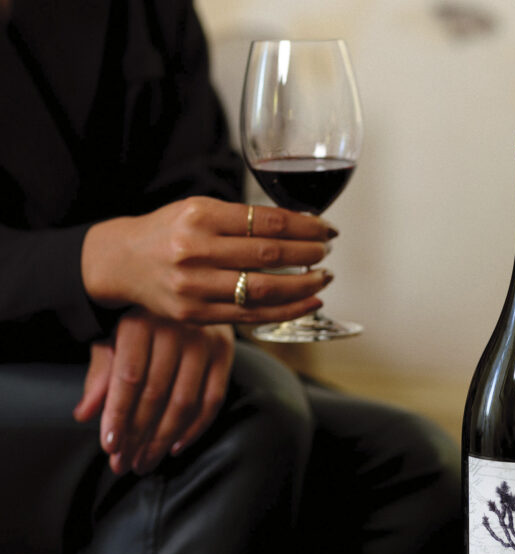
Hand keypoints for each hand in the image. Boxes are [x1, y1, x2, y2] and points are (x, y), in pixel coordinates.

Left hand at [73, 311, 235, 475]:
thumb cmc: (144, 321)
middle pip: (155, 394)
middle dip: (138, 435)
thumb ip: (100, 375)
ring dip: (163, 439)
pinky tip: (176, 446)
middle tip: (125, 464)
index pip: (127, 379)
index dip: (118, 415)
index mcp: (138, 323)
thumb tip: (84, 415)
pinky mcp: (226, 354)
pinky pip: (212, 400)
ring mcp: (204, 342)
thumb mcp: (114, 340)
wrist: (188, 289)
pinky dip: (195, 428)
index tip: (109, 446)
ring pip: (184, 402)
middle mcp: (174, 330)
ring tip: (146, 462)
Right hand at [80, 196, 334, 326]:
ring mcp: (194, 286)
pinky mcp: (196, 314)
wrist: (120, 262)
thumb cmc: (168, 233)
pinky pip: (252, 316)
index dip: (305, 226)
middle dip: (308, 253)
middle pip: (268, 255)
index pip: (266, 221)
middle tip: (327, 251)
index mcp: (199, 216)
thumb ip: (241, 218)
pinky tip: (310, 302)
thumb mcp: (198, 210)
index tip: (326, 228)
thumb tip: (300, 223)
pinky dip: (288, 311)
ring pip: (264, 289)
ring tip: (323, 276)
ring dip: (304, 285)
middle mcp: (194, 250)